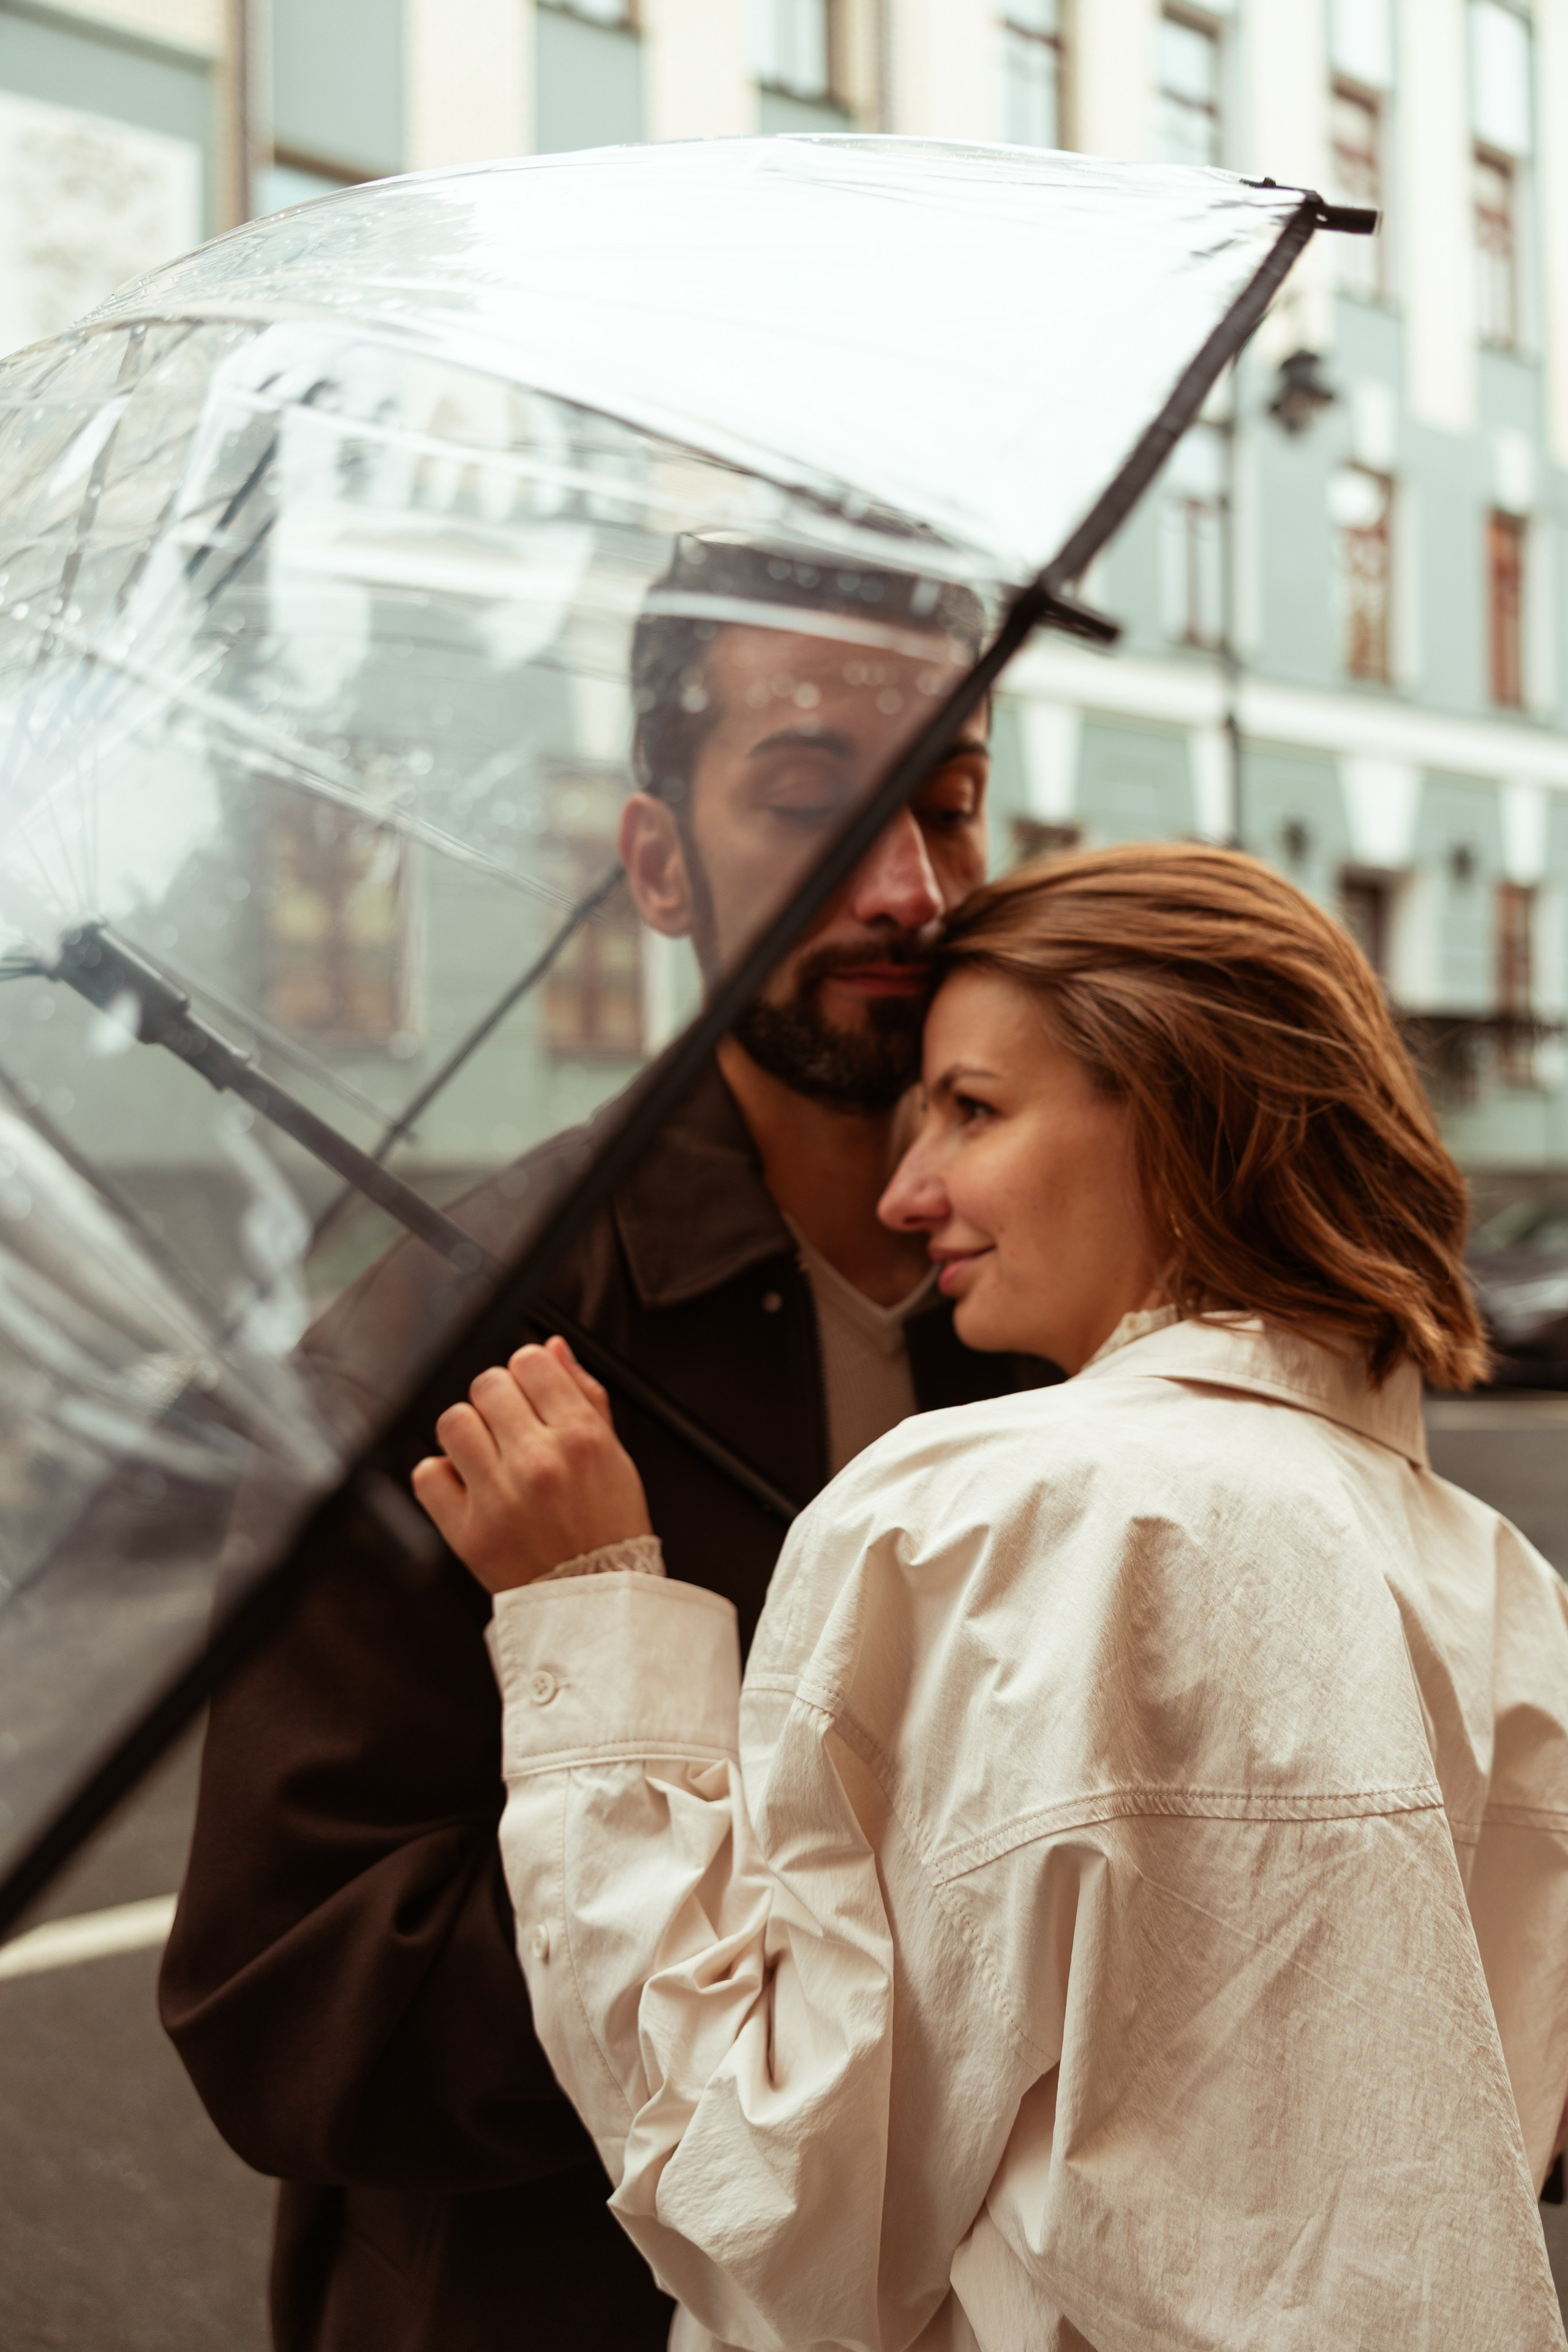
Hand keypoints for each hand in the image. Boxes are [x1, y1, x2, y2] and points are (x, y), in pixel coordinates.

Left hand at [412, 1336, 651, 1592]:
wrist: (594, 1601)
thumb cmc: (607, 1527)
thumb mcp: (615, 1455)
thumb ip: (585, 1395)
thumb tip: (551, 1347)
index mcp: (582, 1437)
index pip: (530, 1361)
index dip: (527, 1373)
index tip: (530, 1394)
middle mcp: (539, 1462)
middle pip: (487, 1384)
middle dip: (497, 1401)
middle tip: (510, 1430)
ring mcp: (500, 1498)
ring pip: (453, 1421)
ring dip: (467, 1432)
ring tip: (487, 1455)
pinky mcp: (467, 1532)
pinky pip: (427, 1473)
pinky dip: (442, 1476)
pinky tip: (469, 1486)